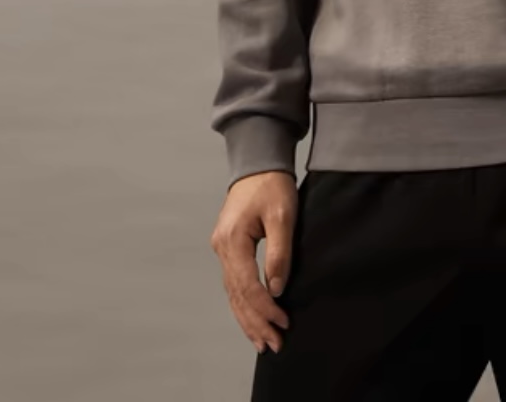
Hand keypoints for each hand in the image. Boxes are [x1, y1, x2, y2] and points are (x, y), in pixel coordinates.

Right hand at [210, 170, 296, 354]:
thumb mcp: (282, 215)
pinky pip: (234, 284)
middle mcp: (222, 249)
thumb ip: (279, 252)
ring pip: (233, 294)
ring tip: (262, 342)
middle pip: (237, 296)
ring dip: (247, 318)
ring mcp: (222, 249)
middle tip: (274, 344)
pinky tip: (251, 319)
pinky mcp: (228, 248)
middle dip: (255, 322)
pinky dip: (243, 304)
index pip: (247, 286)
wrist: (258, 163)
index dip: (265, 307)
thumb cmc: (272, 184)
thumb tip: (277, 287)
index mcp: (232, 240)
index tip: (283, 322)